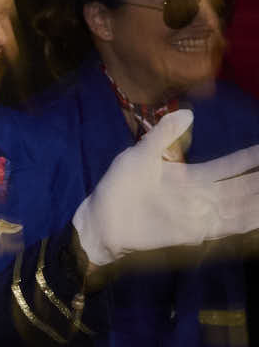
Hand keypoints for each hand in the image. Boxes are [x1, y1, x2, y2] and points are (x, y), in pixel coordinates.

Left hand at [71, 111, 258, 266]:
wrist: (102, 220)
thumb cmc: (119, 186)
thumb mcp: (141, 154)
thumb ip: (164, 135)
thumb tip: (189, 113)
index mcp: (192, 176)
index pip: (231, 166)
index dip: (251, 159)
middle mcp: (203, 196)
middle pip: (244, 187)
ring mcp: (202, 215)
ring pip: (243, 206)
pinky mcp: (196, 233)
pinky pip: (229, 227)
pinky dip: (249, 222)